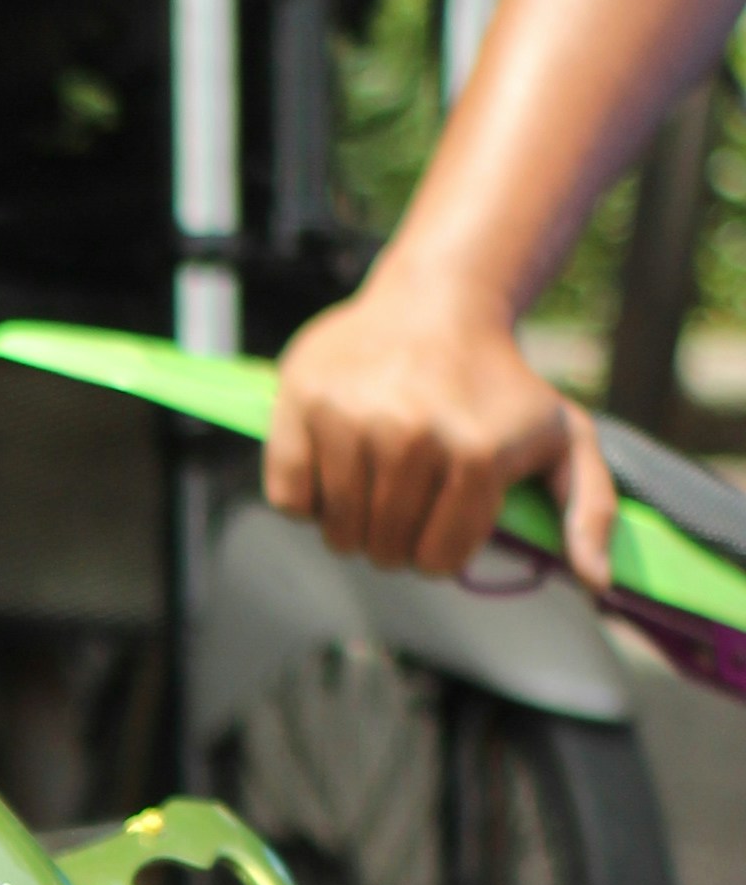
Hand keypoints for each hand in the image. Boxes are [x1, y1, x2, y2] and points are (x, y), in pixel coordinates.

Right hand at [263, 265, 618, 586]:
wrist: (437, 302)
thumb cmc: (500, 383)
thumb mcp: (564, 438)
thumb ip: (590, 511)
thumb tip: (595, 582)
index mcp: (477, 454)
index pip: (438, 560)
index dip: (439, 553)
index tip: (442, 526)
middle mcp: (412, 436)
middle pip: (385, 549)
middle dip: (395, 544)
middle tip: (405, 508)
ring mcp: (351, 419)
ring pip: (337, 531)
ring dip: (352, 528)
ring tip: (372, 492)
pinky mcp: (302, 405)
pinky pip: (290, 499)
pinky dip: (307, 501)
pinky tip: (335, 470)